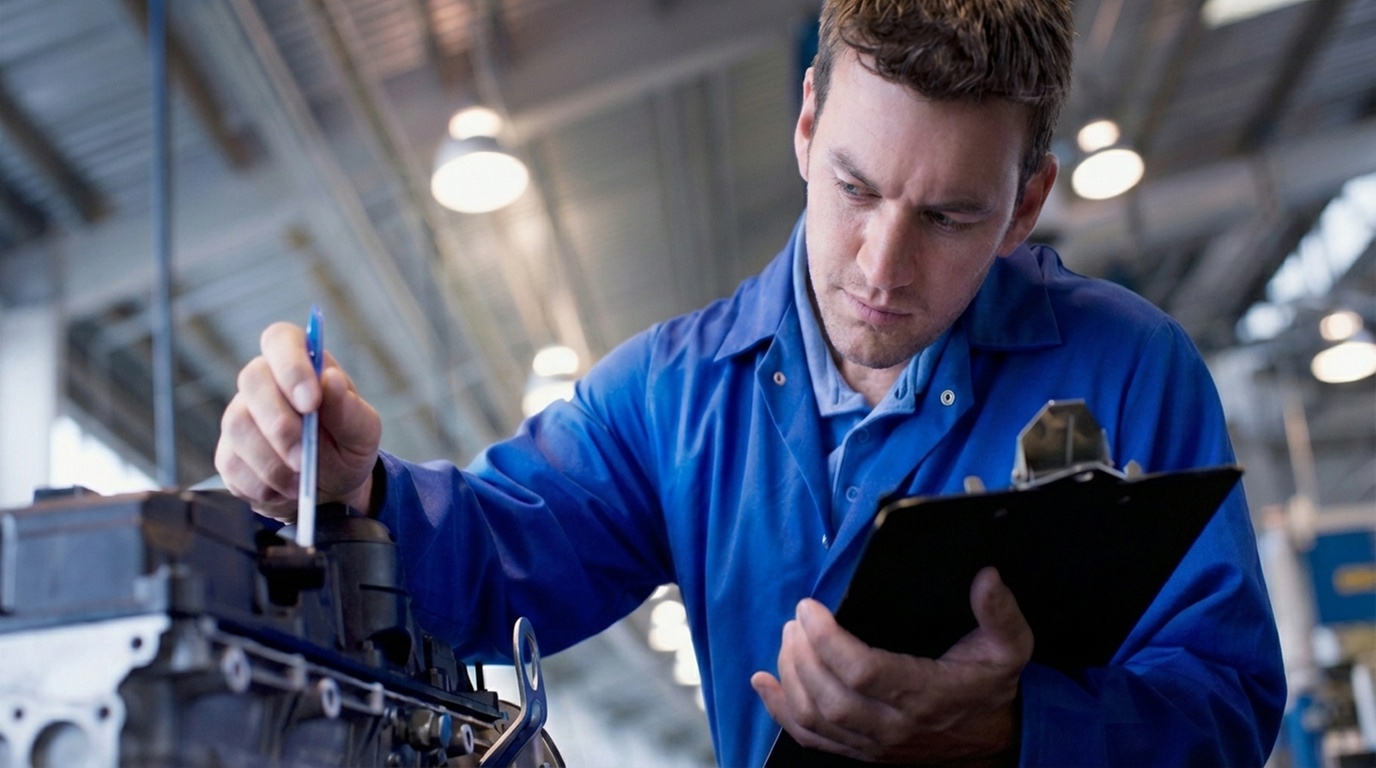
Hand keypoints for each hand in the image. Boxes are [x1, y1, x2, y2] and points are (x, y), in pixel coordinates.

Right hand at [215, 321, 381, 519]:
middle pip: (252, 379)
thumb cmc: (346, 449)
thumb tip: (331, 380)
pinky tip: (285, 489)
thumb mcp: (363, 433)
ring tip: (302, 479)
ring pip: (238, 424)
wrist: (331, 491)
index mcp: (302, 364)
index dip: (291, 366)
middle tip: (303, 457)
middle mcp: (265, 383)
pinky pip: (232, 464)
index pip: (280, 339)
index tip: (311, 401)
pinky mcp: (227, 452)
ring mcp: (240, 415)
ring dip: (272, 460)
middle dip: (280, 422)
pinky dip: (262, 484)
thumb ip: (350, 409)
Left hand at [750, 567, 1031, 763]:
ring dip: (790, 675)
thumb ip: (1000, 613)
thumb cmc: (991, 689)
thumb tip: (986, 576)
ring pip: (814, 718)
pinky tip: (763, 682)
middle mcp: (894, 726)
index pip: (862, 672)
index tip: (810, 607)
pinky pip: (810, 738)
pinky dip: (780, 711)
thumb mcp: (1010, 648)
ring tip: (788, 637)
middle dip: (802, 653)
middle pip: (829, 696)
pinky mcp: (860, 752)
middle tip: (795, 619)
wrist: (993, 744)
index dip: (827, 639)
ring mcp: (874, 744)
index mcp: (925, 695)